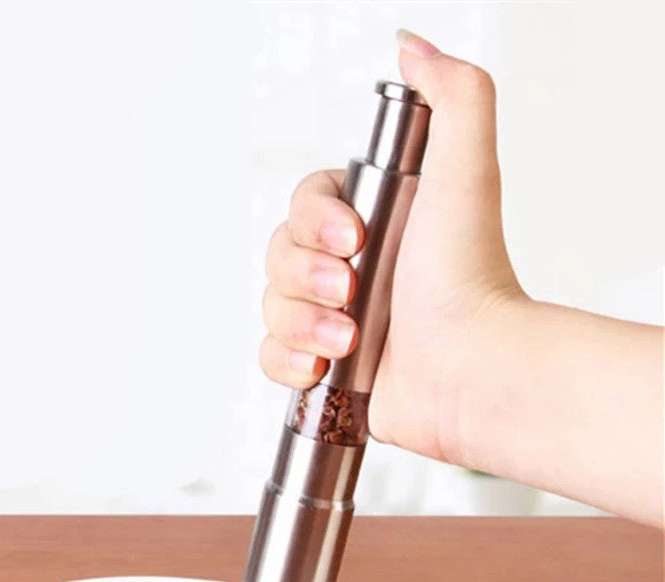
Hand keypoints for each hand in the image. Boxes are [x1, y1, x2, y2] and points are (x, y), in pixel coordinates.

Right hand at [260, 31, 523, 461]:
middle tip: (351, 291)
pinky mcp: (324, 367)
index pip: (304, 205)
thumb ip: (453, 96)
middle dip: (306, 276)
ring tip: (349, 340)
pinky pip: (270, 354)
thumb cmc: (469, 280)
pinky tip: (323, 366)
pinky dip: (287, 361)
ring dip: (303, 323)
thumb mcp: (467, 174)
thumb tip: (411, 47)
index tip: (354, 238)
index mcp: (372, 223)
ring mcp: (333, 318)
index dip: (315, 221)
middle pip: (278, 255)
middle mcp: (350, 268)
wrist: (472, 371)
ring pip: (271, 306)